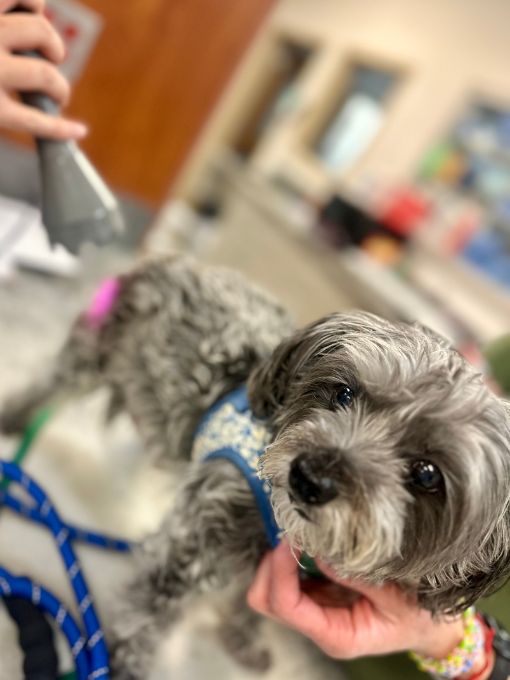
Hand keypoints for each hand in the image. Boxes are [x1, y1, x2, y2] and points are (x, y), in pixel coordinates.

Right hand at [0, 0, 87, 138]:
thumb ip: (0, 21)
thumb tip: (34, 10)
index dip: (32, 4)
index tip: (35, 14)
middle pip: (38, 30)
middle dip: (52, 47)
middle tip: (50, 61)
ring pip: (45, 73)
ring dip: (59, 86)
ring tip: (56, 95)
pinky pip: (34, 120)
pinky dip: (60, 128)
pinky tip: (78, 131)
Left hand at [247, 541, 473, 664]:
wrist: (430, 628)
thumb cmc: (418, 617)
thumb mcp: (398, 597)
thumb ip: (360, 577)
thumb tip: (322, 552)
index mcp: (336, 635)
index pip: (286, 606)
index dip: (280, 571)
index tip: (290, 540)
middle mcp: (319, 626)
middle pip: (267, 599)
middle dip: (271, 566)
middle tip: (291, 535)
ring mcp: (316, 610)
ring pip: (272, 588)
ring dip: (278, 560)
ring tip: (300, 535)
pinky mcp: (319, 595)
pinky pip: (289, 577)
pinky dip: (290, 558)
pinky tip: (308, 542)